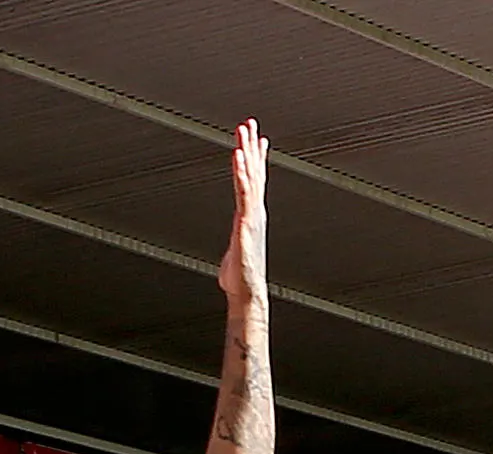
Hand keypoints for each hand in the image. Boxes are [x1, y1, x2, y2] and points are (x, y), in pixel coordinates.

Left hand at [219, 119, 268, 306]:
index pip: (254, 181)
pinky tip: (238, 156)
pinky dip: (241, 173)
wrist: (246, 292)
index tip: (257, 139)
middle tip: (248, 123)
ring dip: (246, 152)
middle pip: (253, 173)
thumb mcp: (236, 250)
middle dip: (250, 147)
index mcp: (251, 215)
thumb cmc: (239, 277)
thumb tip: (235, 246)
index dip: (256, 159)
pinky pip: (243, 193)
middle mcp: (254, 212)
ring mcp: (252, 216)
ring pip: (250, 177)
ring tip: (244, 130)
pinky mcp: (246, 223)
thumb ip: (236, 241)